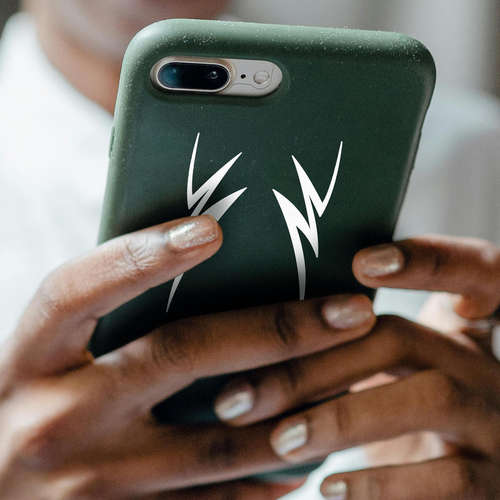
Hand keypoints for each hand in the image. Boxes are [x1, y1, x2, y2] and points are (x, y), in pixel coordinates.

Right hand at [0, 215, 375, 498]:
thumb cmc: (27, 411)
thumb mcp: (44, 359)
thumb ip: (106, 321)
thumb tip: (197, 270)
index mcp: (29, 358)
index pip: (80, 289)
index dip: (143, 254)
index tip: (214, 228)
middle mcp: (53, 419)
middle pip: (179, 356)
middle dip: (277, 329)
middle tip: (351, 309)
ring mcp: (88, 487)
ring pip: (216, 442)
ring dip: (295, 409)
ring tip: (356, 374)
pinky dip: (265, 478)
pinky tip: (308, 453)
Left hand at [214, 236, 499, 499]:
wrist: (465, 484)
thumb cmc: (406, 412)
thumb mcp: (395, 372)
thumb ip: (354, 343)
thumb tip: (259, 326)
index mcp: (460, 330)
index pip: (473, 270)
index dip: (429, 259)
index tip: (363, 261)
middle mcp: (482, 365)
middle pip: (402, 337)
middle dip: (317, 362)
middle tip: (240, 395)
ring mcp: (495, 422)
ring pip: (429, 398)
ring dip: (344, 417)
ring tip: (279, 439)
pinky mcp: (494, 484)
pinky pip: (447, 479)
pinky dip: (381, 484)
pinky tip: (328, 488)